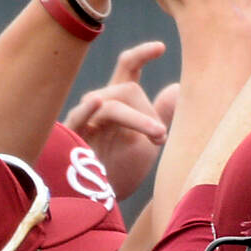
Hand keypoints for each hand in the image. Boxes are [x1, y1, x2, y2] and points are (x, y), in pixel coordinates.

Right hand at [64, 40, 169, 197]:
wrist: (101, 204)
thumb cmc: (121, 168)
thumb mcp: (147, 141)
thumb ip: (160, 115)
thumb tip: (178, 88)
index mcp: (120, 103)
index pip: (128, 68)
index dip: (141, 55)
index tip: (161, 47)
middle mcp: (100, 107)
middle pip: (125, 88)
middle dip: (148, 111)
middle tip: (163, 138)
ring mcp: (86, 121)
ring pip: (111, 105)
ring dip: (138, 120)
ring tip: (159, 139)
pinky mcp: (73, 140)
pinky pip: (78, 119)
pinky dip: (87, 110)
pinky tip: (97, 102)